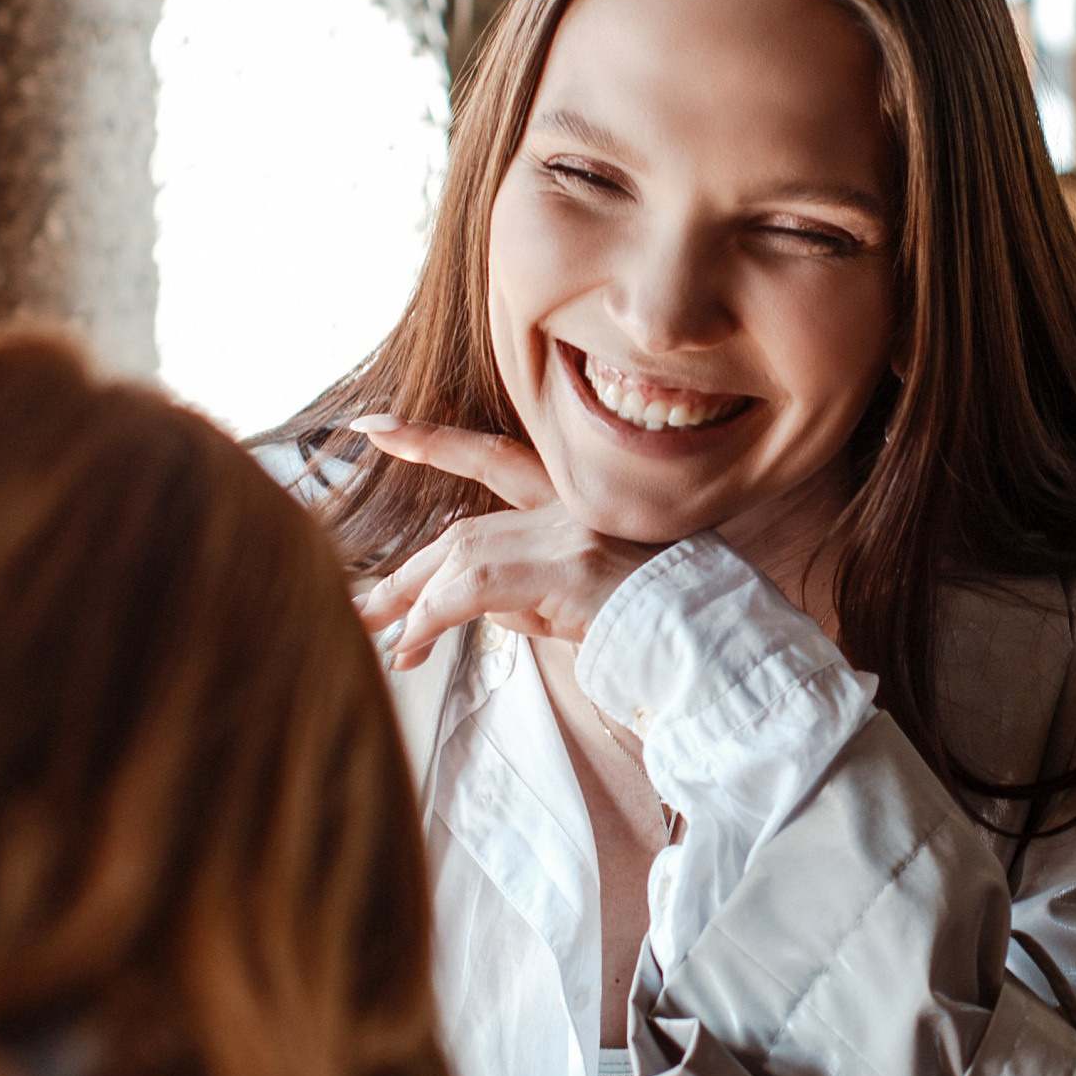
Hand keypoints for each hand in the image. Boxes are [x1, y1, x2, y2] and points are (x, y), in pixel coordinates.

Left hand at [350, 416, 652, 668]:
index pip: (493, 457)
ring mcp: (568, 531)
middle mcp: (570, 506)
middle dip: (406, 568)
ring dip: (410, 600)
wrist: (714, 633)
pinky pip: (472, 589)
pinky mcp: (564, 566)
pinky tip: (410, 648)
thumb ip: (537, 596)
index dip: (434, 441)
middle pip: (463, 528)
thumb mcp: (588, 601)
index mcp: (578, 502)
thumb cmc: (665, 622)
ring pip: (459, 556)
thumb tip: (487, 613)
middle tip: (361, 603)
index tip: (378, 427)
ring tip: (374, 635)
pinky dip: (432, 619)